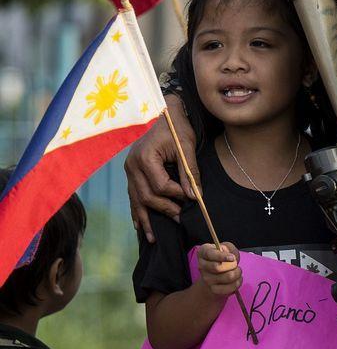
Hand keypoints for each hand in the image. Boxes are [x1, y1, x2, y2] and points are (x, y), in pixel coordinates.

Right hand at [124, 94, 195, 241]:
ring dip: (146, 218)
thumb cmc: (176, 126)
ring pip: (136, 200)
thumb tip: (195, 197)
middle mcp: (132, 165)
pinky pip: (132, 195)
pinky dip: (137, 211)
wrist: (162, 112)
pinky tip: (140, 225)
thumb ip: (190, 172)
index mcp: (145, 157)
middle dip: (164, 208)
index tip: (191, 198)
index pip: (160, 186)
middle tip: (180, 217)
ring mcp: (128, 170)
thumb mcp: (187, 146)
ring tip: (154, 236)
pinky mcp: (131, 172)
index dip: (176, 195)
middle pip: (146, 196)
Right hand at [195, 242, 241, 297]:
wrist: (216, 274)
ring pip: (227, 277)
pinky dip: (237, 283)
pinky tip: (237, 279)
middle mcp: (202, 266)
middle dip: (232, 265)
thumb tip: (230, 256)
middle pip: (217, 268)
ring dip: (237, 274)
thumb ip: (229, 248)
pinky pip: (229, 288)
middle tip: (236, 264)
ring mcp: (206, 279)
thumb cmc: (223, 257)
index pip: (210, 254)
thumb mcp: (226, 248)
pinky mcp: (213, 289)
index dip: (222, 256)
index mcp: (203, 252)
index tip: (232, 258)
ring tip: (237, 271)